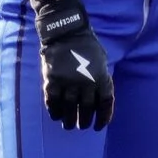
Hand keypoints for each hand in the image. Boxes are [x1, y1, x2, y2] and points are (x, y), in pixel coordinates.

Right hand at [32, 0, 114, 129]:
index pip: (105, 103)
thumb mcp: (101, 61)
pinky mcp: (52, 79)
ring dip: (69, 120)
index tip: (99, 126)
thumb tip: (99, 101)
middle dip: (84, 121)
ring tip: (69, 125)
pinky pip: (52, 101)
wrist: (66, 31)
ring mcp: (68, 81)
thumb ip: (102, 79)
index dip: (103, 117)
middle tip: (81, 126)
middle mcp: (86, 81)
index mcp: (101, 77)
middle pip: (86, 109)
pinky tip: (56, 116)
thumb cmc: (86, 46)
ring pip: (68, 108)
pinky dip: (54, 111)